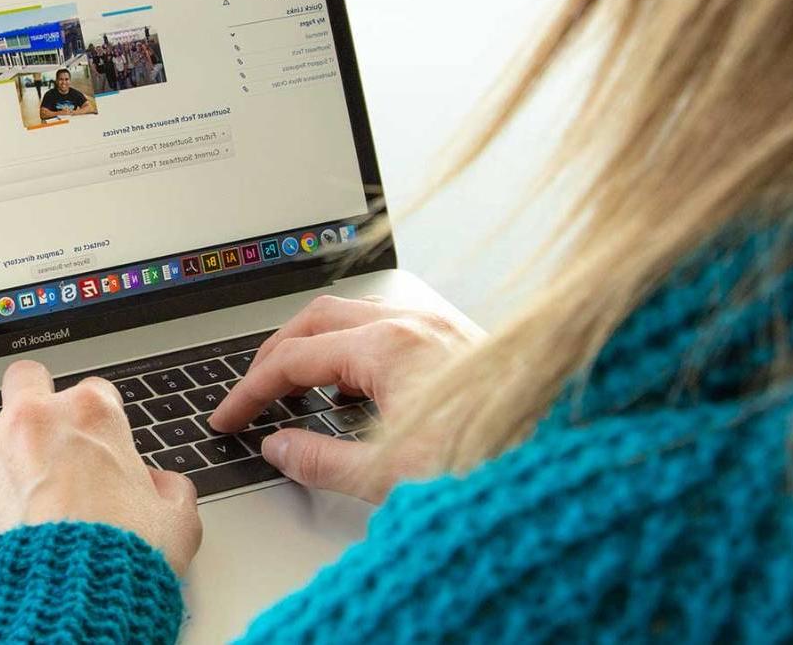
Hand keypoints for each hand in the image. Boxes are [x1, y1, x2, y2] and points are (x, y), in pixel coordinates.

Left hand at [0, 360, 202, 573]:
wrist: (68, 600)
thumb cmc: (120, 559)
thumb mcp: (176, 524)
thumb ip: (171, 493)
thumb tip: (164, 488)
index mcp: (91, 417)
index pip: (93, 390)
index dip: (94, 417)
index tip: (94, 441)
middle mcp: (33, 422)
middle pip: (22, 378)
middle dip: (28, 398)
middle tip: (36, 430)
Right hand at [209, 275, 484, 502]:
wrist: (563, 461)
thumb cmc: (493, 462)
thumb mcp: (390, 475)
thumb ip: (322, 460)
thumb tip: (279, 447)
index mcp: (388, 348)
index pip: (293, 359)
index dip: (251, 389)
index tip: (230, 417)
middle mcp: (412, 325)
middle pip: (316, 319)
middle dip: (275, 354)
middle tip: (252, 393)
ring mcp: (438, 326)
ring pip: (352, 316)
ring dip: (314, 346)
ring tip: (295, 388)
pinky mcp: (457, 341)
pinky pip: (387, 326)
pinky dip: (353, 348)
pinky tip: (356, 386)